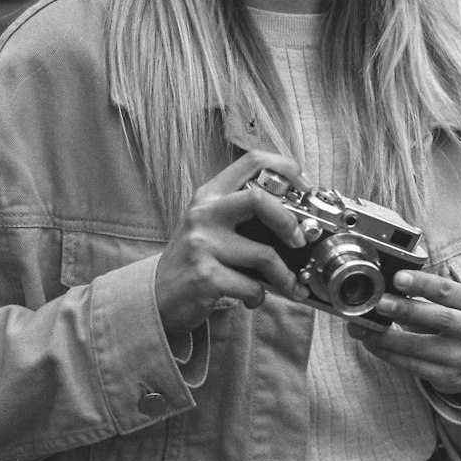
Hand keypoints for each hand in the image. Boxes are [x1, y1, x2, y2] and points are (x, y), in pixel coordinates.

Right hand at [155, 151, 310, 336]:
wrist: (156, 297)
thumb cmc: (192, 261)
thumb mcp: (209, 226)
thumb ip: (241, 215)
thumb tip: (296, 220)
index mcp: (209, 195)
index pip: (252, 161)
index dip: (287, 168)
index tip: (305, 188)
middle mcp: (204, 214)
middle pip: (259, 200)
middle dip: (291, 222)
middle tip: (300, 241)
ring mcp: (202, 245)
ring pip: (263, 254)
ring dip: (285, 277)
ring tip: (290, 287)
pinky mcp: (205, 277)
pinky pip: (251, 286)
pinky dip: (259, 297)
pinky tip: (252, 300)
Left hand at [348, 268, 460, 397]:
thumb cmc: (452, 324)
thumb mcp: (450, 304)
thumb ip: (424, 293)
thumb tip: (385, 284)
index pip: (447, 290)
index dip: (422, 283)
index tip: (397, 278)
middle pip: (439, 318)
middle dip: (406, 310)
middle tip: (379, 303)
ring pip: (420, 346)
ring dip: (387, 337)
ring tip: (363, 327)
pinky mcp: (448, 376)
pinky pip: (413, 365)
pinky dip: (388, 354)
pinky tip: (371, 343)